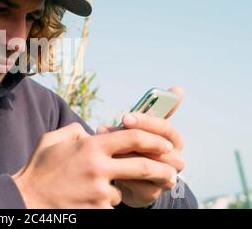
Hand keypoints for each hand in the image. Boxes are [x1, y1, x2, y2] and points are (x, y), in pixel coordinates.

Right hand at [12, 122, 175, 208]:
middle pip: (143, 166)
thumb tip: (91, 132)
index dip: (154, 138)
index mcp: (90, 146)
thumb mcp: (53, 139)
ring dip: (116, 188)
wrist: (26, 199)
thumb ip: (76, 131)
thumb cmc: (39, 168)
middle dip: (163, 169)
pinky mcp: (98, 210)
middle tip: (173, 172)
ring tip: (96, 187)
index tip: (165, 143)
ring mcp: (99, 192)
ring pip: (122, 189)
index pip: (133, 136)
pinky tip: (84, 199)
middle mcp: (99, 168)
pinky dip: (102, 201)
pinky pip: (109, 204)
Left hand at [97, 86, 184, 207]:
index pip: (166, 129)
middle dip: (133, 138)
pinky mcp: (152, 193)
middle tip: (107, 131)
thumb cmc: (133, 145)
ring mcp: (165, 177)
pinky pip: (139, 183)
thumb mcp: (139, 127)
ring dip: (125, 155)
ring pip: (150, 165)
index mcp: (172, 140)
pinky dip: (122, 173)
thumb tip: (178, 88)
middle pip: (160, 148)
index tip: (125, 116)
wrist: (126, 176)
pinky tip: (107, 164)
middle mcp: (174, 159)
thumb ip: (152, 110)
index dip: (147, 122)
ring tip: (103, 147)